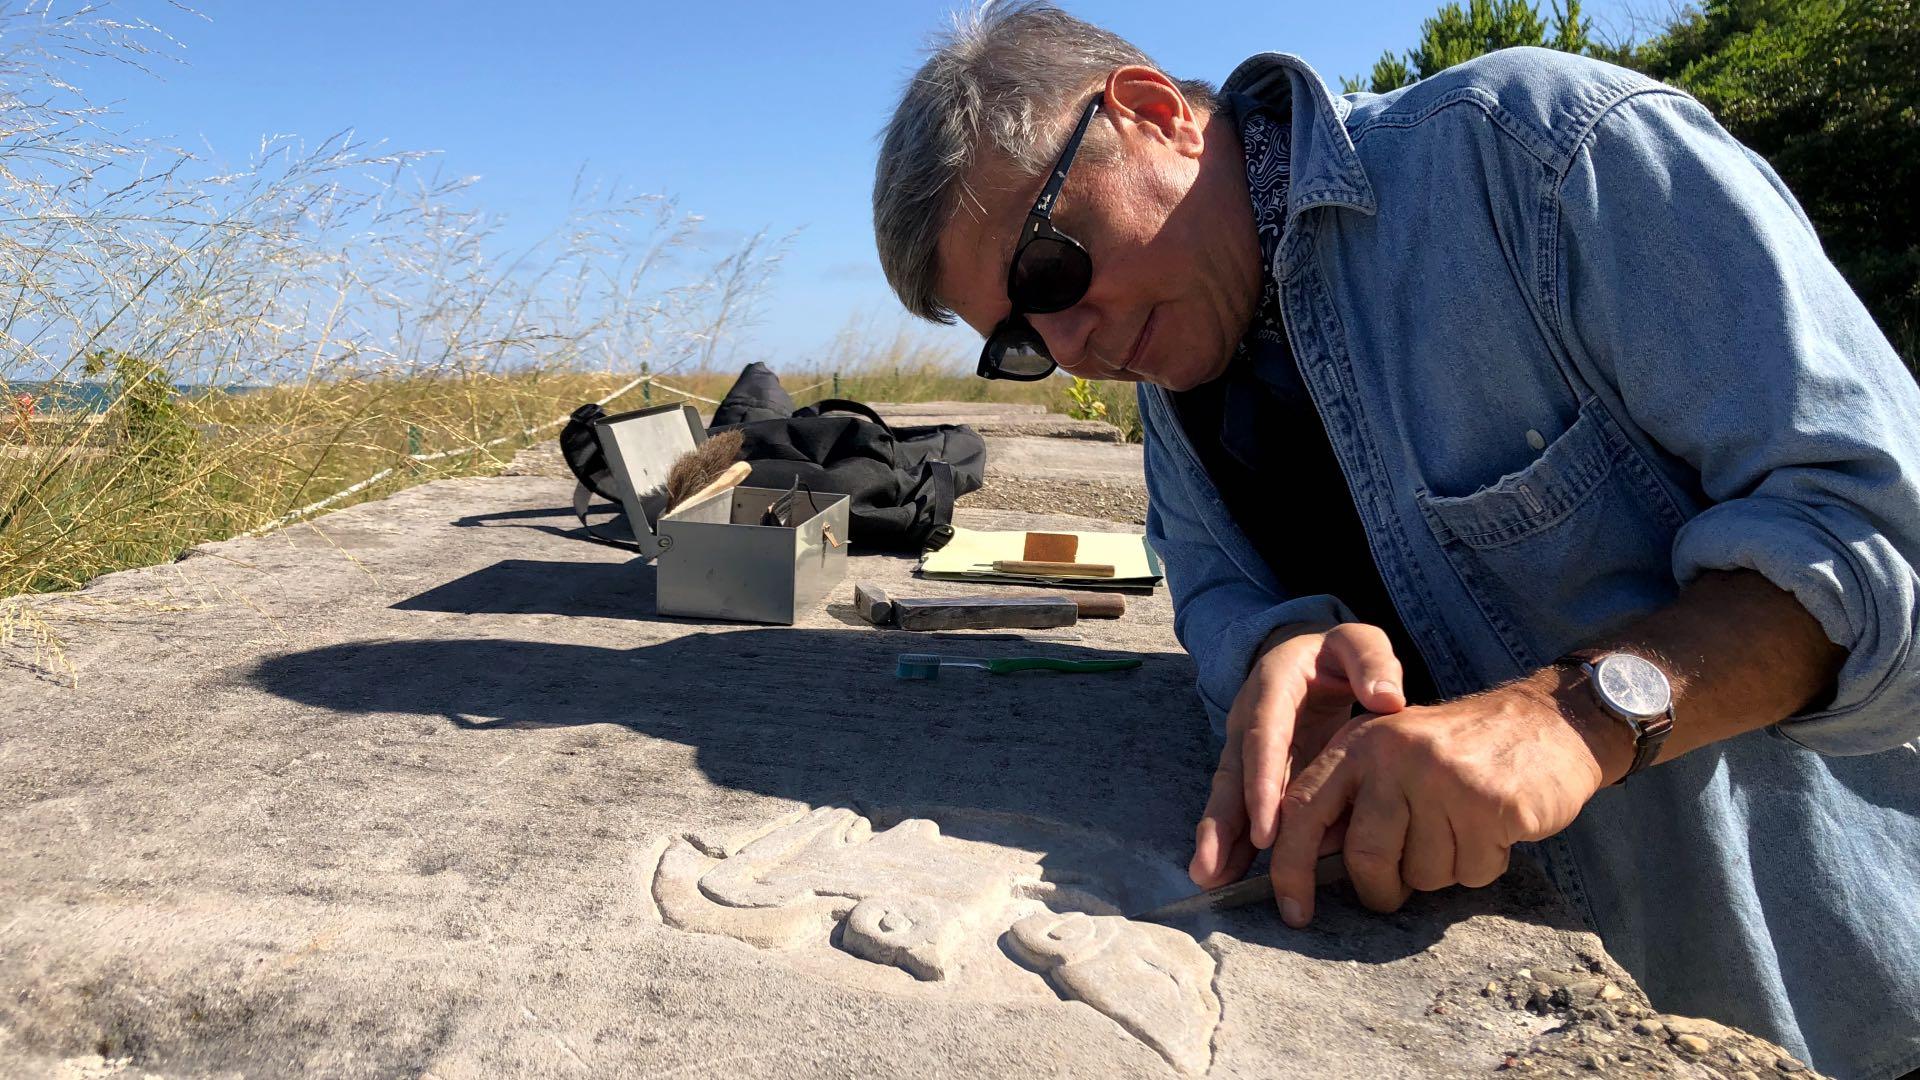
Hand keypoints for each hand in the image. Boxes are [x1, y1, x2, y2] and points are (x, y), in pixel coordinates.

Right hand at [1190, 622, 1407, 889]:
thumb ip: (1374, 664)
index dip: (1262, 784)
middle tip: (1213, 866)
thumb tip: (1388, 700)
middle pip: (1232, 774)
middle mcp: (1249, 721)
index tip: (1269, 830)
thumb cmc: (1338, 652)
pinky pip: (1242, 806)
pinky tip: (1225, 874)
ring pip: (1229, 796)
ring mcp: (1248, 748)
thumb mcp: (1359, 642)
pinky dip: (1233, 839)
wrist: (1309, 652)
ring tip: (1208, 879)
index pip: (1264, 738)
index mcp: (1272, 688)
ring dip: (1218, 838)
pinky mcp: (1255, 770)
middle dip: (1223, 823)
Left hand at [1266, 676, 1631, 926]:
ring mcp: (1441, 776)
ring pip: (1423, 873)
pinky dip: (1482, 865)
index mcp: (1358, 742)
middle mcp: (1392, 753)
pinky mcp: (1488, 801)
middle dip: (1382, 889)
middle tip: (1400, 889)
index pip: (1303, 809)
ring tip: (1463, 831)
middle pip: (1365, 856)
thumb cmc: (1460, 753)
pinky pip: (1471, 871)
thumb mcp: (1393, 756)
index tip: (1293, 912)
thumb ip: (1351, 800)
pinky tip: (1494, 830)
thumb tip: (1305, 866)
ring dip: (1444, 871)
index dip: (1291, 867)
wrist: (1549, 723)